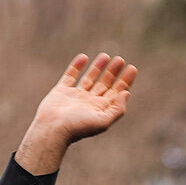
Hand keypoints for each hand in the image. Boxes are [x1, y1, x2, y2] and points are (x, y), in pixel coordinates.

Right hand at [16, 53, 137, 174]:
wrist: (53, 128)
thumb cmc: (78, 127)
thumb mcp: (103, 121)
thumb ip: (117, 108)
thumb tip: (127, 93)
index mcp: (101, 109)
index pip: (116, 93)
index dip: (125, 81)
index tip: (132, 68)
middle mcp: (90, 102)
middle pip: (105, 84)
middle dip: (113, 72)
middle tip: (120, 59)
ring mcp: (76, 96)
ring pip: (89, 78)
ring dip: (98, 67)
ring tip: (106, 56)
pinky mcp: (62, 91)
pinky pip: (70, 75)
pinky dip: (76, 66)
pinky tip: (84, 57)